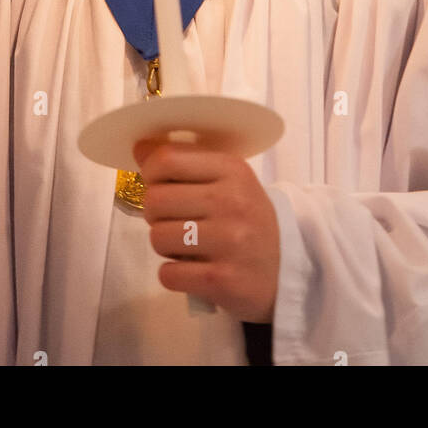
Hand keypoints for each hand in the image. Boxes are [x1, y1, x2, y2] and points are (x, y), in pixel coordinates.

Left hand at [133, 137, 279, 322]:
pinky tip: (192, 269)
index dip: (150, 173)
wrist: (289, 267)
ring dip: (164, 245)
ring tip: (186, 245)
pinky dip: (173, 274)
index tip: (158, 184)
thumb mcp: (228, 180)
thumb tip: (139, 148)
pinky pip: (168, 273)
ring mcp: (228, 242)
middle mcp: (231, 202)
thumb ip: (186, 162)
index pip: (167, 160)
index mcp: (231, 170)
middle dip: (154, 213)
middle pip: (155, 200)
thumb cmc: (248, 218)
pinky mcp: (222, 280)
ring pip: (158, 238)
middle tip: (173, 219)